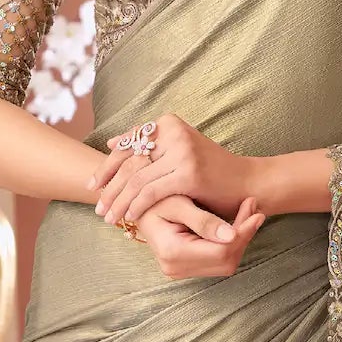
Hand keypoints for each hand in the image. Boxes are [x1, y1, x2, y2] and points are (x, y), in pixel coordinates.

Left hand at [91, 113, 253, 229]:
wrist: (248, 182)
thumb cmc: (211, 171)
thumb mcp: (178, 152)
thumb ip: (150, 146)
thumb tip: (112, 143)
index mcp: (168, 123)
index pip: (128, 145)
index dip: (107, 166)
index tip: (93, 184)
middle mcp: (173, 133)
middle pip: (129, 161)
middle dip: (109, 186)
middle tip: (96, 204)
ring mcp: (181, 152)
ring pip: (137, 179)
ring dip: (119, 201)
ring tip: (108, 217)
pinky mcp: (188, 173)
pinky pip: (151, 192)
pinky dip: (137, 206)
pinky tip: (129, 217)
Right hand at [130, 193, 265, 279]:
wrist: (135, 202)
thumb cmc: (152, 195)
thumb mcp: (177, 202)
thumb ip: (204, 221)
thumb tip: (232, 237)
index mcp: (172, 252)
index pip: (221, 251)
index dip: (242, 232)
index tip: (256, 209)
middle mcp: (175, 268)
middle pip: (226, 260)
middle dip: (244, 234)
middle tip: (253, 205)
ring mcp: (179, 270)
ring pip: (225, 262)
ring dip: (240, 238)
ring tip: (247, 210)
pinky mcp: (185, 267)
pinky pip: (217, 260)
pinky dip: (230, 242)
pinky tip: (235, 221)